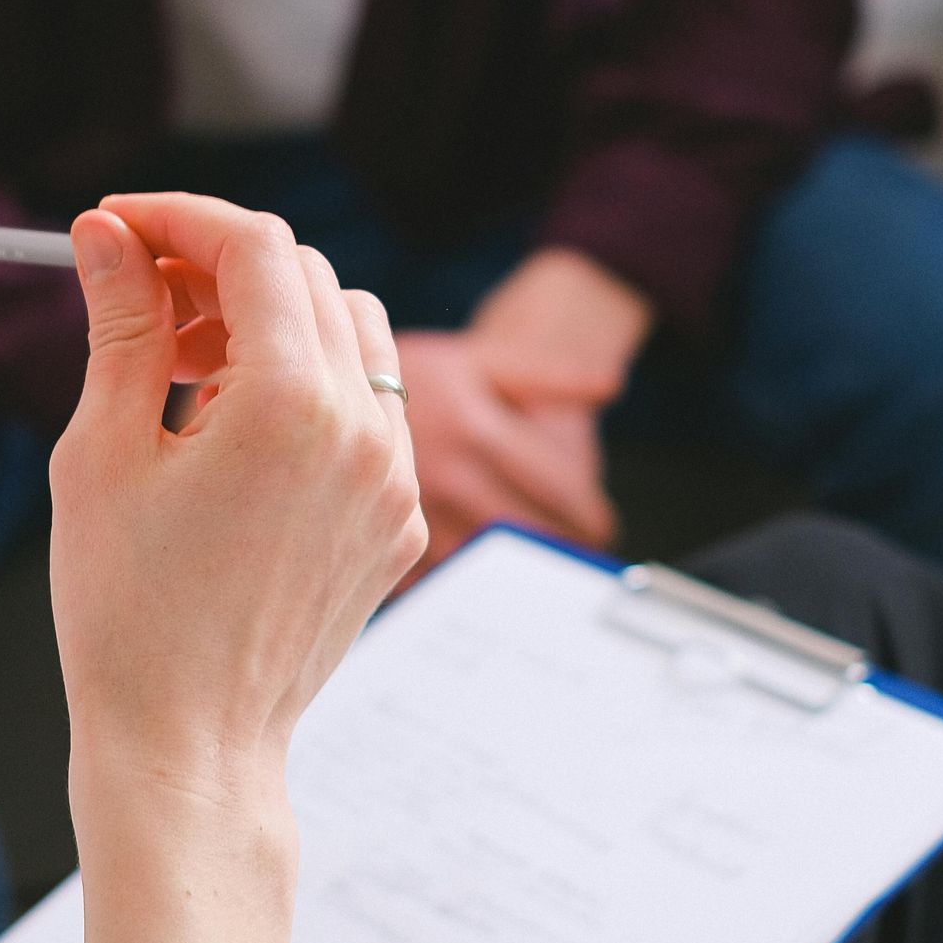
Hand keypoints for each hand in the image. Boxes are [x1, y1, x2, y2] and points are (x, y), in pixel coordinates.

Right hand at [47, 194, 425, 942]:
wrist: (189, 744)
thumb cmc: (126, 611)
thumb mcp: (102, 453)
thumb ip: (123, 326)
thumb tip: (110, 236)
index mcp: (288, 404)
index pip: (254, 246)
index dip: (180, 216)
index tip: (119, 227)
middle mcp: (364, 430)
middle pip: (308, 275)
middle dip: (222, 263)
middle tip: (140, 291)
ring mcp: (394, 479)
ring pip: (353, 335)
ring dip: (273, 321)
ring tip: (186, 365)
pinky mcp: (398, 521)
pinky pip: (369, 412)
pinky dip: (309, 389)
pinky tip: (231, 434)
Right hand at [398, 247, 654, 570]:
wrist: (332, 376)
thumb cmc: (420, 370)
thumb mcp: (482, 362)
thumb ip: (549, 375)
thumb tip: (611, 383)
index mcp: (475, 427)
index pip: (553, 483)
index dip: (587, 511)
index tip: (602, 526)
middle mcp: (444, 470)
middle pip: (521, 526)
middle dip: (556, 545)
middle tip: (579, 557)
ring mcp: (409, 507)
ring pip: (479, 556)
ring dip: (511, 568)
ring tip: (535, 575)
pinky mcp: (378, 535)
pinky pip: (428, 573)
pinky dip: (456, 580)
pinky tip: (473, 581)